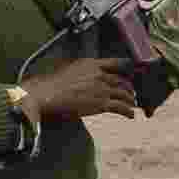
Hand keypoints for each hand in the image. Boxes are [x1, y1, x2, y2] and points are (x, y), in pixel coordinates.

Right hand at [21, 58, 136, 120]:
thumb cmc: (52, 85)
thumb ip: (82, 71)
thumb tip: (84, 77)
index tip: (130, 72)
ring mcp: (101, 88)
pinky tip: (130, 115)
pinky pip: (120, 107)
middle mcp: (99, 74)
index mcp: (91, 64)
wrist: (46, 94)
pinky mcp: (101, 103)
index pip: (115, 63)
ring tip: (132, 105)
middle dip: (128, 88)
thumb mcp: (69, 69)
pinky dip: (128, 112)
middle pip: (121, 80)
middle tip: (130, 93)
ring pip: (124, 94)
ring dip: (130, 100)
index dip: (126, 68)